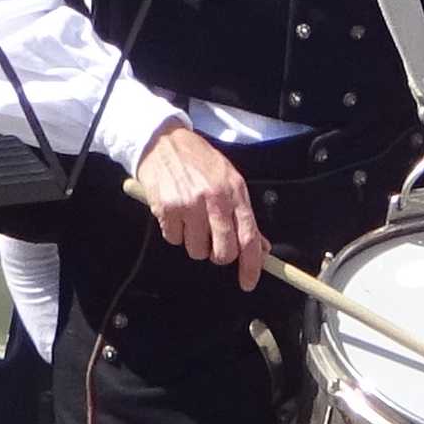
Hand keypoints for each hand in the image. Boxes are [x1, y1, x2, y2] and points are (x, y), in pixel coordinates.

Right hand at [130, 118, 263, 286]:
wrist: (163, 141)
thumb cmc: (198, 161)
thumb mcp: (228, 180)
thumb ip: (243, 214)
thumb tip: (261, 247)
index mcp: (235, 191)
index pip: (249, 237)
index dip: (251, 265)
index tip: (248, 282)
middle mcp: (214, 199)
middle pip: (223, 251)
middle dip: (218, 255)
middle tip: (212, 243)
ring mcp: (189, 204)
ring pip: (196, 250)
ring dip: (193, 242)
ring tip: (190, 218)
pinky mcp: (167, 208)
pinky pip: (174, 240)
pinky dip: (175, 232)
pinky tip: (175, 212)